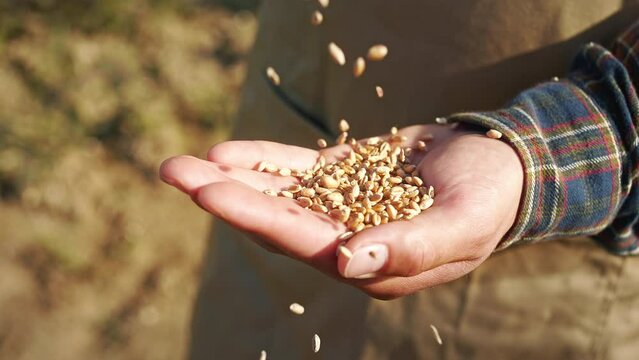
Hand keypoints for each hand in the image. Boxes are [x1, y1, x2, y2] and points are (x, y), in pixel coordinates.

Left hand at [159, 124, 523, 298]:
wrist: (500, 166)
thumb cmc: (489, 200)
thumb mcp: (460, 226)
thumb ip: (408, 248)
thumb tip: (348, 261)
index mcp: (369, 264)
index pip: (301, 240)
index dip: (254, 215)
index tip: (209, 191)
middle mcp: (345, 240)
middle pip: (274, 220)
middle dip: (224, 196)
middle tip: (172, 172)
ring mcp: (340, 207)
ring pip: (277, 195)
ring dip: (231, 179)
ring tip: (180, 165)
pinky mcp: (343, 177)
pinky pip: (295, 170)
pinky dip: (263, 161)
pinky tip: (224, 153)